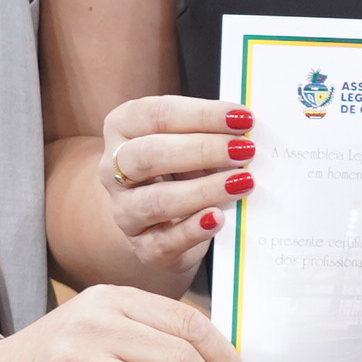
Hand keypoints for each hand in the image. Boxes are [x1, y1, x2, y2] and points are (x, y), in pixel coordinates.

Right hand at [91, 92, 256, 285]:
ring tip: (242, 183)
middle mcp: (113, 170)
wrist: (168, 226)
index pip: (155, 115)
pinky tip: (218, 218)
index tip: (242, 117)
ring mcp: (125, 211)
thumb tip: (248, 127)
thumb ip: (212, 133)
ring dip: (204, 190)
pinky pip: (166, 241)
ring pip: (156, 201)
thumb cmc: (182, 171)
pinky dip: (194, 229)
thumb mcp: (191, 145)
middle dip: (202, 150)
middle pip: (149, 155)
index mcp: (122, 129)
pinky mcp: (144, 247)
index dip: (200, 114)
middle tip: (244, 150)